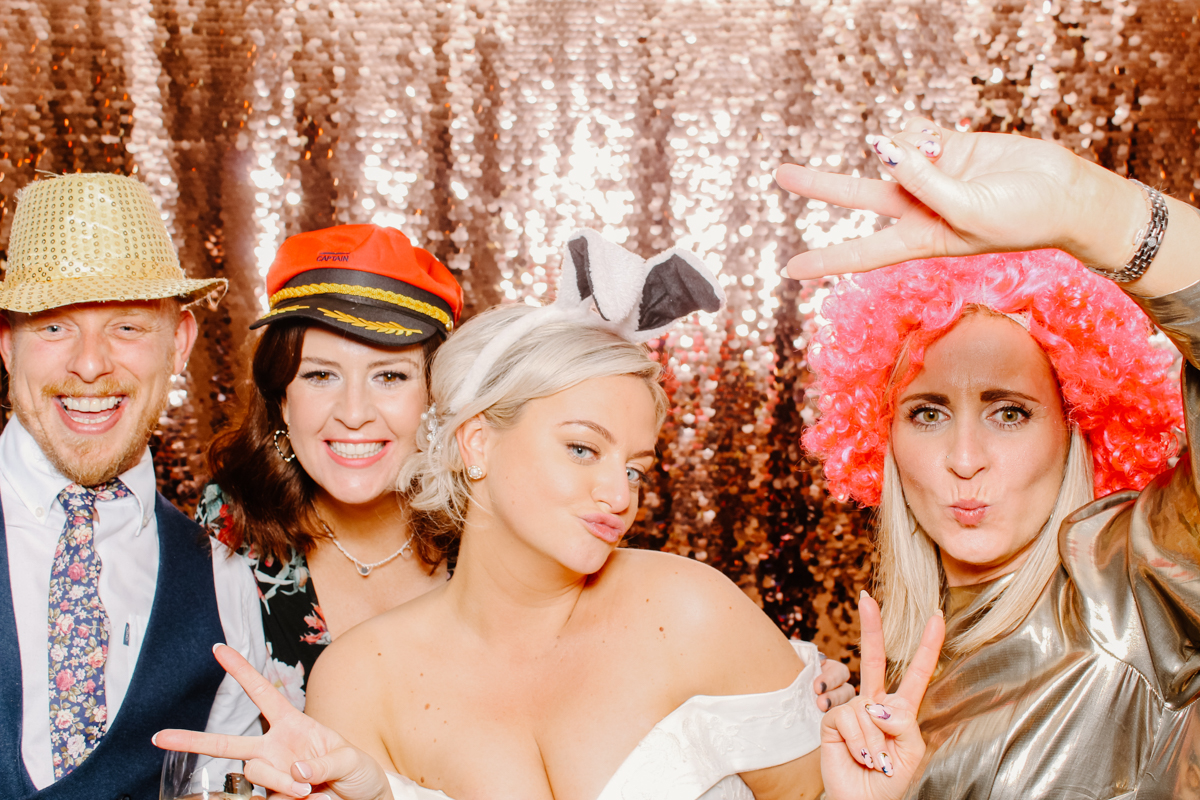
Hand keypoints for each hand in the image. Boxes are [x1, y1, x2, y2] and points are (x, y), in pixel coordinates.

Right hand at [154, 644, 392, 799]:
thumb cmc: (358, 772)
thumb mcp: (350, 760)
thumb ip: (325, 762)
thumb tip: (295, 773)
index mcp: (293, 725)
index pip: (262, 694)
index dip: (241, 671)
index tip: (218, 649)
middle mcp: (275, 748)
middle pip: (227, 743)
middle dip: (192, 740)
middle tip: (159, 737)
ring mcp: (271, 775)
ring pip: (252, 772)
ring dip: (278, 782)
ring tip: (307, 790)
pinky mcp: (271, 797)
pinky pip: (265, 796)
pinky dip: (285, 797)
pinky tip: (306, 797)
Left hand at [776, 117, 1143, 278]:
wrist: (1065, 193)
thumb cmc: (1023, 219)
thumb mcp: (969, 212)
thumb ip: (926, 182)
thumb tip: (885, 149)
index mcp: (920, 239)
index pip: (862, 252)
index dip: (825, 260)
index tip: (789, 270)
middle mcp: (917, 208)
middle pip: (858, 195)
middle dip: (820, 185)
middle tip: (781, 174)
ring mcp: (929, 176)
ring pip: (891, 152)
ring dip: (908, 148)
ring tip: (942, 157)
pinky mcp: (946, 147)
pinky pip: (915, 131)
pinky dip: (922, 131)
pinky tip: (943, 140)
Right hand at [820, 591, 943, 799]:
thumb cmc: (892, 781)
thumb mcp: (912, 752)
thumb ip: (904, 723)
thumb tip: (877, 705)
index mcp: (902, 710)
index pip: (916, 672)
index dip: (927, 645)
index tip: (936, 616)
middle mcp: (875, 704)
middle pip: (873, 659)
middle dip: (871, 626)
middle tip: (866, 597)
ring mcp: (853, 710)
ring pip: (869, 708)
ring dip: (877, 741)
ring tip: (876, 761)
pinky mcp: (833, 720)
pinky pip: (850, 718)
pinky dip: (860, 742)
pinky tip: (859, 756)